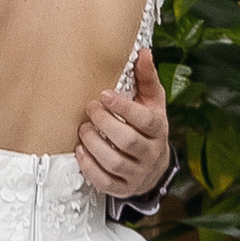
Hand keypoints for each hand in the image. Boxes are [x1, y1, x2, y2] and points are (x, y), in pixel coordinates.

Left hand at [77, 61, 172, 206]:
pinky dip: (90, 167)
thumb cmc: (148, 126)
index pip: (144, 120)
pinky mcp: (123, 188)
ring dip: (94, 144)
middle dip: (104, 123)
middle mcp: (151, 153)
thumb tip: (144, 52)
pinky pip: (105, 182)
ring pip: (115, 162)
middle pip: (128, 141)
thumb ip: (146, 78)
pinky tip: (81, 151)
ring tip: (84, 129)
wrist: (153, 166)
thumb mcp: (152, 101)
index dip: (123, 107)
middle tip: (90, 109)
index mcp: (158, 128)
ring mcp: (138, 173)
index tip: (103, 94)